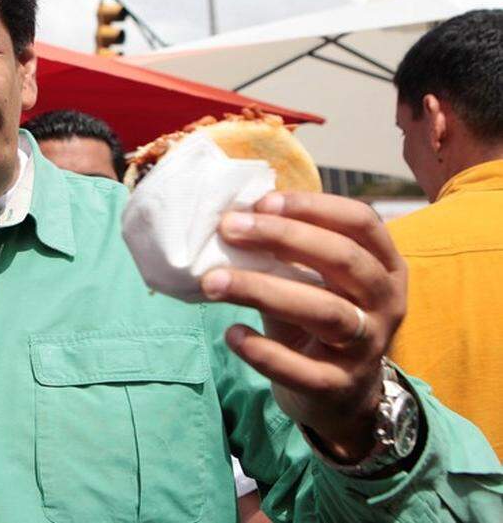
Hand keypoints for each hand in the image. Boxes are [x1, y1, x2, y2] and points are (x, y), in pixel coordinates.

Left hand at [200, 191, 407, 461]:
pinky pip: (303, 369)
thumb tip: (235, 214)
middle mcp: (386, 303)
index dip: (313, 207)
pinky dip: (265, 351)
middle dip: (283, 238)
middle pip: (343, 260)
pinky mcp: (339, 386)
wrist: (340, 397)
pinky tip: (232, 334)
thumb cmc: (319, 320)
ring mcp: (367, 347)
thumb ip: (287, 252)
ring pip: (324, 311)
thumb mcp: (314, 281)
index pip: (360, 223)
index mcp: (385, 266)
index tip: (262, 202)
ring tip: (212, 281)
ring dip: (263, 291)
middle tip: (229, 228)